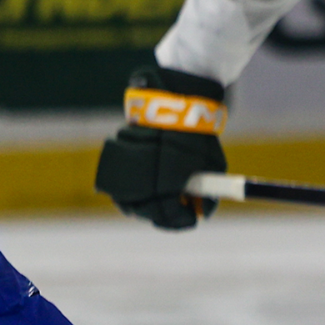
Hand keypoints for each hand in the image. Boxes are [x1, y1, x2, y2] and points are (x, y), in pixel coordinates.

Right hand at [94, 66, 227, 229]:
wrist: (170, 105)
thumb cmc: (194, 137)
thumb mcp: (210, 166)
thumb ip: (206, 193)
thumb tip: (201, 211)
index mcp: (162, 187)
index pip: (167, 216)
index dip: (181, 220)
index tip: (191, 218)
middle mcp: (138, 182)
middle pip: (143, 211)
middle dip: (160, 213)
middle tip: (175, 208)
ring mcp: (122, 171)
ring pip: (127, 199)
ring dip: (142, 201)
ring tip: (160, 193)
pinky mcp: (113, 159)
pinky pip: (119, 181)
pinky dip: (131, 185)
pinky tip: (146, 177)